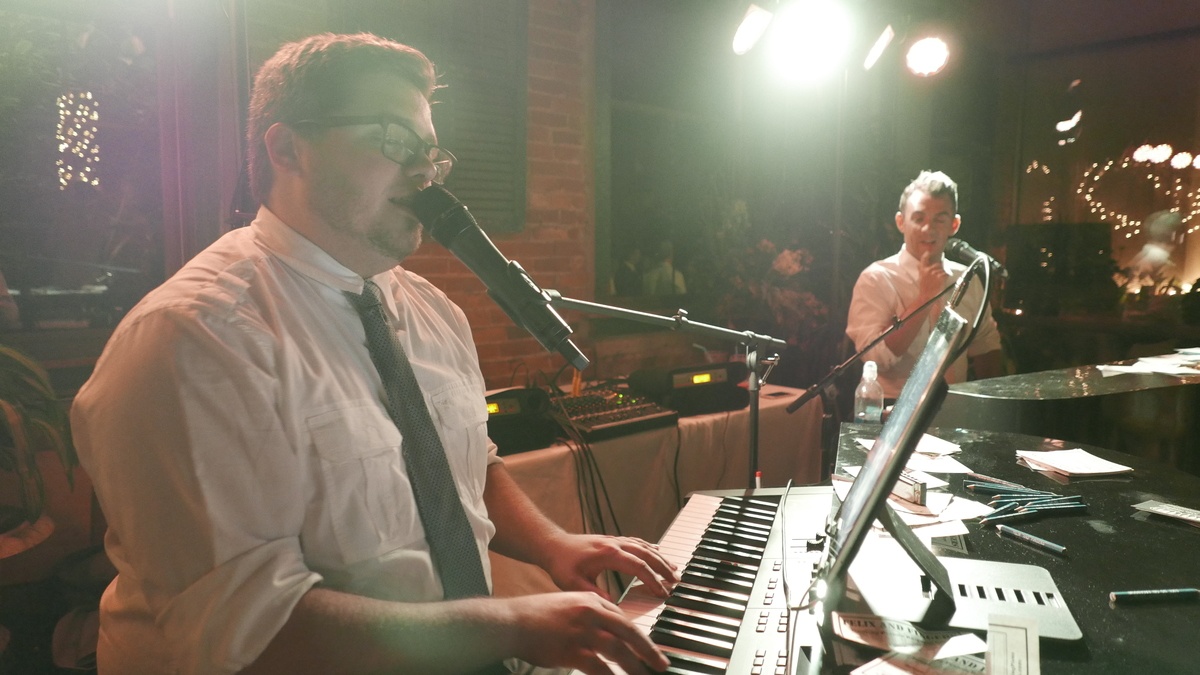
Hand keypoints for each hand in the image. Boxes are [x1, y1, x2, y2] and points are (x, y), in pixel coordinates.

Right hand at [504, 591, 669, 674]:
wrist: (512, 622)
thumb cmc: (538, 616)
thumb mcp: (568, 605)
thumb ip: (591, 614)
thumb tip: (611, 631)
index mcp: (592, 601)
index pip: (624, 619)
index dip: (640, 636)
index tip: (650, 650)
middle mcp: (590, 613)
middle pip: (629, 632)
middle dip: (649, 651)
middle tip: (661, 664)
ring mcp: (582, 631)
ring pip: (619, 650)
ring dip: (635, 667)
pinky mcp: (572, 650)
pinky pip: (599, 668)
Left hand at [542, 534, 678, 599]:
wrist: (552, 545)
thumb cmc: (561, 564)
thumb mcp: (574, 584)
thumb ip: (595, 594)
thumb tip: (614, 606)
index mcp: (608, 554)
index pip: (638, 567)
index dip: (652, 580)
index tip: (662, 593)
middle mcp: (614, 543)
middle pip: (647, 554)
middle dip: (663, 568)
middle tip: (676, 581)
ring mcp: (614, 540)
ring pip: (644, 546)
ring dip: (660, 557)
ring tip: (674, 569)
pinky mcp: (612, 541)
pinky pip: (636, 542)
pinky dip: (649, 547)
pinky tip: (657, 550)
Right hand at [916, 250, 949, 308]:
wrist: (927, 296)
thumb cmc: (924, 287)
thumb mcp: (920, 277)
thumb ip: (921, 269)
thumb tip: (919, 264)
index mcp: (923, 270)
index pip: (924, 259)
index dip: (926, 254)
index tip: (928, 252)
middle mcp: (928, 270)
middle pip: (938, 264)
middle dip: (939, 268)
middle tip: (938, 275)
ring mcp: (934, 273)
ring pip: (942, 269)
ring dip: (942, 273)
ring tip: (938, 280)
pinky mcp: (940, 277)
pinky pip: (946, 273)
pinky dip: (946, 277)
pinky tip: (942, 281)